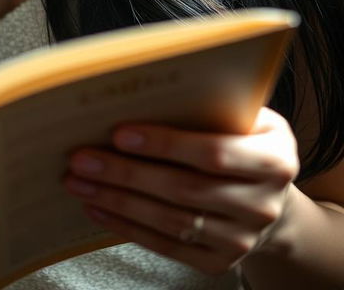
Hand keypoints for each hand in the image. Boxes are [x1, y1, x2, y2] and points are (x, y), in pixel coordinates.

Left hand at [63, 106, 299, 276]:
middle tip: (82, 159)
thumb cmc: (246, 142)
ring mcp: (242, 240)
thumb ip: (210, 107)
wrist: (271, 199)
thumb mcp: (247, 117)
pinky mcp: (219, 263)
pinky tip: (98, 208)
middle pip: (184, 190)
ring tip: (80, 182)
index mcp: (274, 160)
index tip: (119, 133)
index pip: (213, 154)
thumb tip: (142, 92)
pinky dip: (127, 227)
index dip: (165, 144)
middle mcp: (263, 205)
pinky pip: (167, 247)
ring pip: (170, 222)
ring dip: (118, 201)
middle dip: (126, 174)